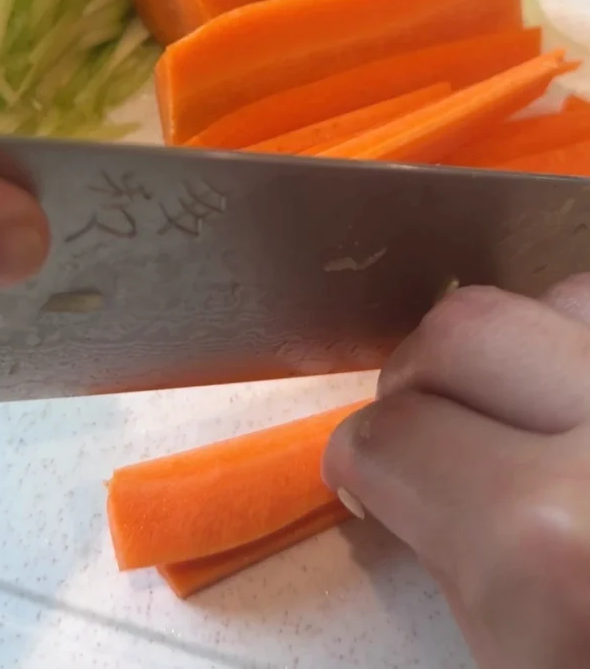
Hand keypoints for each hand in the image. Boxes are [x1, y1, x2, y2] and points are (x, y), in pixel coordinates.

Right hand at [323, 277, 589, 668]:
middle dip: (420, 381)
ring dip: (520, 350)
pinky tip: (577, 406)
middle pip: (461, 329)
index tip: (366, 477)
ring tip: (525, 416)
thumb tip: (392, 471)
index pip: (389, 434)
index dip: (360, 460)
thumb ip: (446, 545)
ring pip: (553, 295)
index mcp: (546, 536)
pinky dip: (578, 343)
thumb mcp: (515, 653)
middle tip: (434, 438)